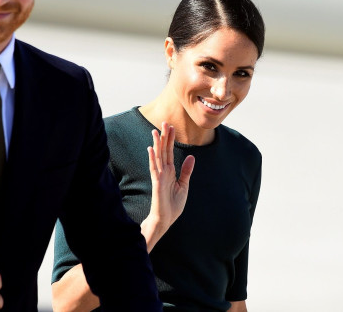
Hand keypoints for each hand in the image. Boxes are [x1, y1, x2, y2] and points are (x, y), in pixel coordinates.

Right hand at [141, 122, 194, 251]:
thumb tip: (191, 157)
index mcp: (170, 171)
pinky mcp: (157, 183)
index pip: (169, 152)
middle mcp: (163, 171)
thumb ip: (186, 171)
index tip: (171, 127)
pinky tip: (151, 148)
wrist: (166, 220)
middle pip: (163, 150)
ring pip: (158, 156)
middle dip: (164, 137)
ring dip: (157, 144)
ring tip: (156, 131)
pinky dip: (153, 158)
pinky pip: (154, 168)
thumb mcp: (184, 185)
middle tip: (164, 122)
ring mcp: (159, 176)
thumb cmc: (173, 205)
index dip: (170, 139)